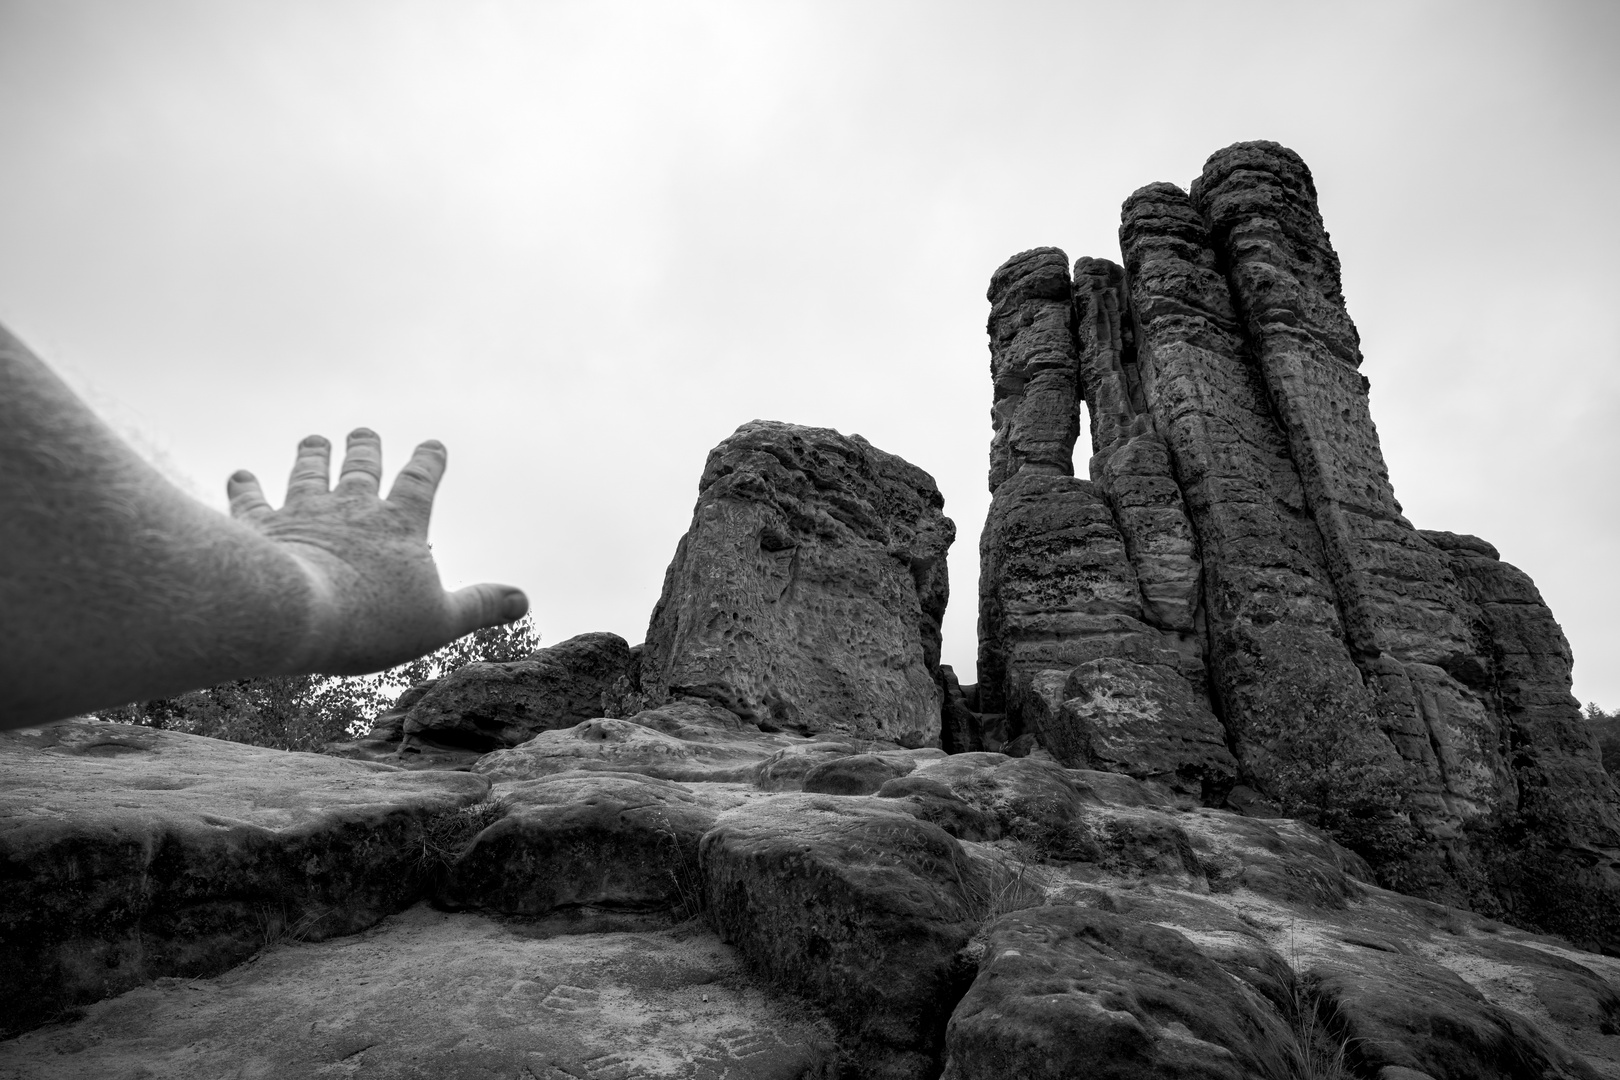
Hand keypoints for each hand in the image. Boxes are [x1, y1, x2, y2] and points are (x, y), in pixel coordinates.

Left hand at [225, 428, 527, 675]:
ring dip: (312, 456)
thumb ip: (480, 605)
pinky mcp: (262, 528)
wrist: (296, 611)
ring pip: (309, 474)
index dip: (428, 462)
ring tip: (314, 439)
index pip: (419, 482)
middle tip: (364, 431)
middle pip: (361, 469)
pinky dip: (246, 486)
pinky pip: (252, 501)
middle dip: (364, 448)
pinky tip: (241, 474)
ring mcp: (304, 513)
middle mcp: (352, 508)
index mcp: (400, 524)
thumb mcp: (440, 620)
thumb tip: (524, 598)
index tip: (432, 444)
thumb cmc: (373, 620)